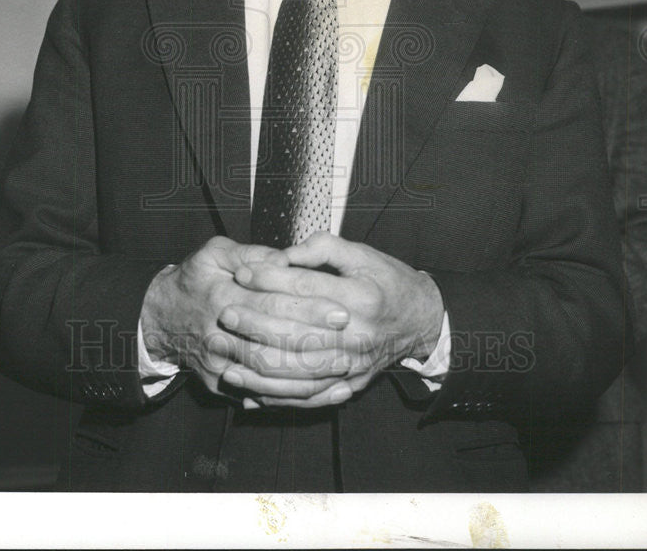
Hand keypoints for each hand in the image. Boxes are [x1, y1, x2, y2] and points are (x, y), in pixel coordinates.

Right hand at [140, 236, 352, 401]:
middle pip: (275, 345)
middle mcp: (220, 336)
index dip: (308, 309)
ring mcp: (220, 366)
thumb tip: (284, 259)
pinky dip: (295, 398)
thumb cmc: (193, 280)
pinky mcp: (222, 386)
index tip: (340, 310)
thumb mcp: (213, 253)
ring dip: (310, 377)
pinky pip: (262, 398)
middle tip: (351, 341)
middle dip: (316, 344)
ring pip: (270, 379)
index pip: (272, 306)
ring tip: (345, 370)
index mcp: (222, 298)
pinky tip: (324, 393)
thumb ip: (251, 254)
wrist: (160, 319)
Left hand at [222, 232, 443, 407]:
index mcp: (361, 297)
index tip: (241, 272)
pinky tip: (248, 390)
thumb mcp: (363, 254)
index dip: (269, 279)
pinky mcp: (348, 386)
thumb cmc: (388, 282)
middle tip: (225, 312)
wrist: (421, 321)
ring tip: (226, 352)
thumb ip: (323, 248)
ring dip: (255, 365)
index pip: (305, 289)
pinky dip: (275, 396)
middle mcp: (356, 336)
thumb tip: (283, 254)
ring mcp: (352, 366)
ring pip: (295, 372)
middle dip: (254, 323)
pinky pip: (306, 397)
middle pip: (295, 333)